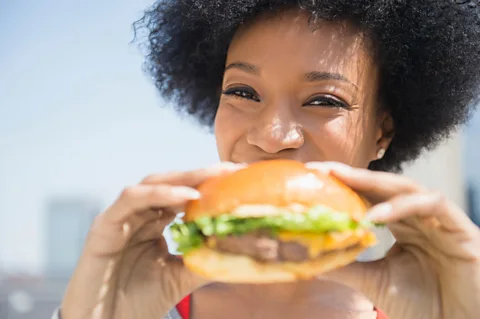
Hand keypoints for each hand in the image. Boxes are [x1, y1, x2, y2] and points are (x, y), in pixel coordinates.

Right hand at [60, 162, 244, 318]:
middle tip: (231, 169)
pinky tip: (186, 195)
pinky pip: (132, 199)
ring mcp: (121, 217)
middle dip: (201, 174)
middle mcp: (139, 215)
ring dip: (183, 179)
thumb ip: (204, 261)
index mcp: (155, 222)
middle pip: (171, 183)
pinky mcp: (104, 225)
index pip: (184, 194)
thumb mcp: (180, 278)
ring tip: (213, 177)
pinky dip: (159, 193)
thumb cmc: (138, 301)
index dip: (210, 184)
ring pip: (152, 184)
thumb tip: (239, 250)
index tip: (239, 178)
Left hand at [306, 162, 479, 318]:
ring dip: (373, 184)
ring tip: (343, 183)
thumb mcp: (376, 282)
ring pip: (406, 187)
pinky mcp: (460, 228)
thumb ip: (348, 267)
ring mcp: (439, 219)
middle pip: (383, 185)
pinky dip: (402, 206)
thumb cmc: (425, 305)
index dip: (343, 184)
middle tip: (322, 169)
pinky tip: (376, 215)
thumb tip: (310, 259)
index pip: (369, 196)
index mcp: (401, 224)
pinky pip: (432, 204)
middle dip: (352, 174)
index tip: (312, 176)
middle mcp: (419, 216)